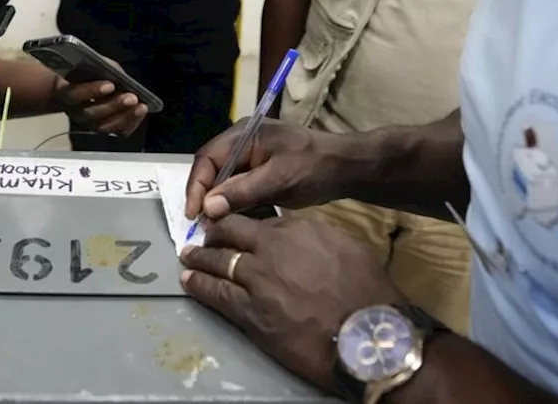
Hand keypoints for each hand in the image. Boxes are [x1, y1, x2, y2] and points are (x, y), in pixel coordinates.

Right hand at [51, 67, 147, 135]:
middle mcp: (75, 112)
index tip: (110, 85)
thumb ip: (104, 69)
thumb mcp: (92, 65)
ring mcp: (88, 124)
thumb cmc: (87, 73)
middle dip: (113, 106)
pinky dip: (131, 124)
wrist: (79, 86)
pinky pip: (117, 132)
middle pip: (91, 114)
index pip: (74, 95)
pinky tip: (140, 111)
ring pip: (104, 127)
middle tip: (131, 97)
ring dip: (125, 117)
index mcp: (66, 93)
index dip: (91, 91)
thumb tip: (121, 78)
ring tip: (140, 106)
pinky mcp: (103, 129)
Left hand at [180, 215, 403, 392]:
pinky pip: (215, 292)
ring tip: (189, 254)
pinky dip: (198, 284)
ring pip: (218, 259)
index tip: (238, 226)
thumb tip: (299, 237)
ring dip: (200, 256)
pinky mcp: (250, 311)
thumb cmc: (369, 294)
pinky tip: (188, 279)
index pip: (261, 219)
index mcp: (300, 228)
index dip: (245, 222)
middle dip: (216, 232)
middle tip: (206, 236)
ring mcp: (257, 278)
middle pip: (232, 231)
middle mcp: (273, 247)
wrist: (369, 336)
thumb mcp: (348, 248)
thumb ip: (317, 237)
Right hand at [184, 122, 350, 220]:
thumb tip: (208, 206)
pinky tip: (235, 219)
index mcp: (244, 135)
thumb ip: (242, 192)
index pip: (207, 158)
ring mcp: (253, 155)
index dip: (197, 186)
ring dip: (220, 201)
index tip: (194, 213)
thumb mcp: (278, 180)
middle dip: (206, 195)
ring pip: (225, 179)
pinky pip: (239, 185)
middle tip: (202, 223)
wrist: (349, 168)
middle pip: (212, 168)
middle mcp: (243, 141)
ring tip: (215, 226)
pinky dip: (235, 202)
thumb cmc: (315, 168)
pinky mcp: (262, 169)